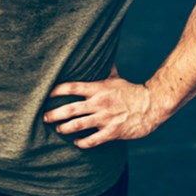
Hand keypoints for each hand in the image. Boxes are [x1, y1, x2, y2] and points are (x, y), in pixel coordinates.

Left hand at [43, 66, 163, 148]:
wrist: (151, 105)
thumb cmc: (132, 91)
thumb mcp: (116, 78)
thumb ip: (105, 69)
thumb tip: (101, 53)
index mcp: (98, 89)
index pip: (72, 87)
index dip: (57, 90)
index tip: (46, 93)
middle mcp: (99, 103)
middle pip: (70, 109)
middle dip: (54, 114)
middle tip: (44, 117)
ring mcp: (105, 118)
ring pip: (78, 125)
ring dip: (65, 128)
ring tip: (59, 129)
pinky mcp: (112, 132)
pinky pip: (93, 140)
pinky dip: (83, 143)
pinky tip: (77, 143)